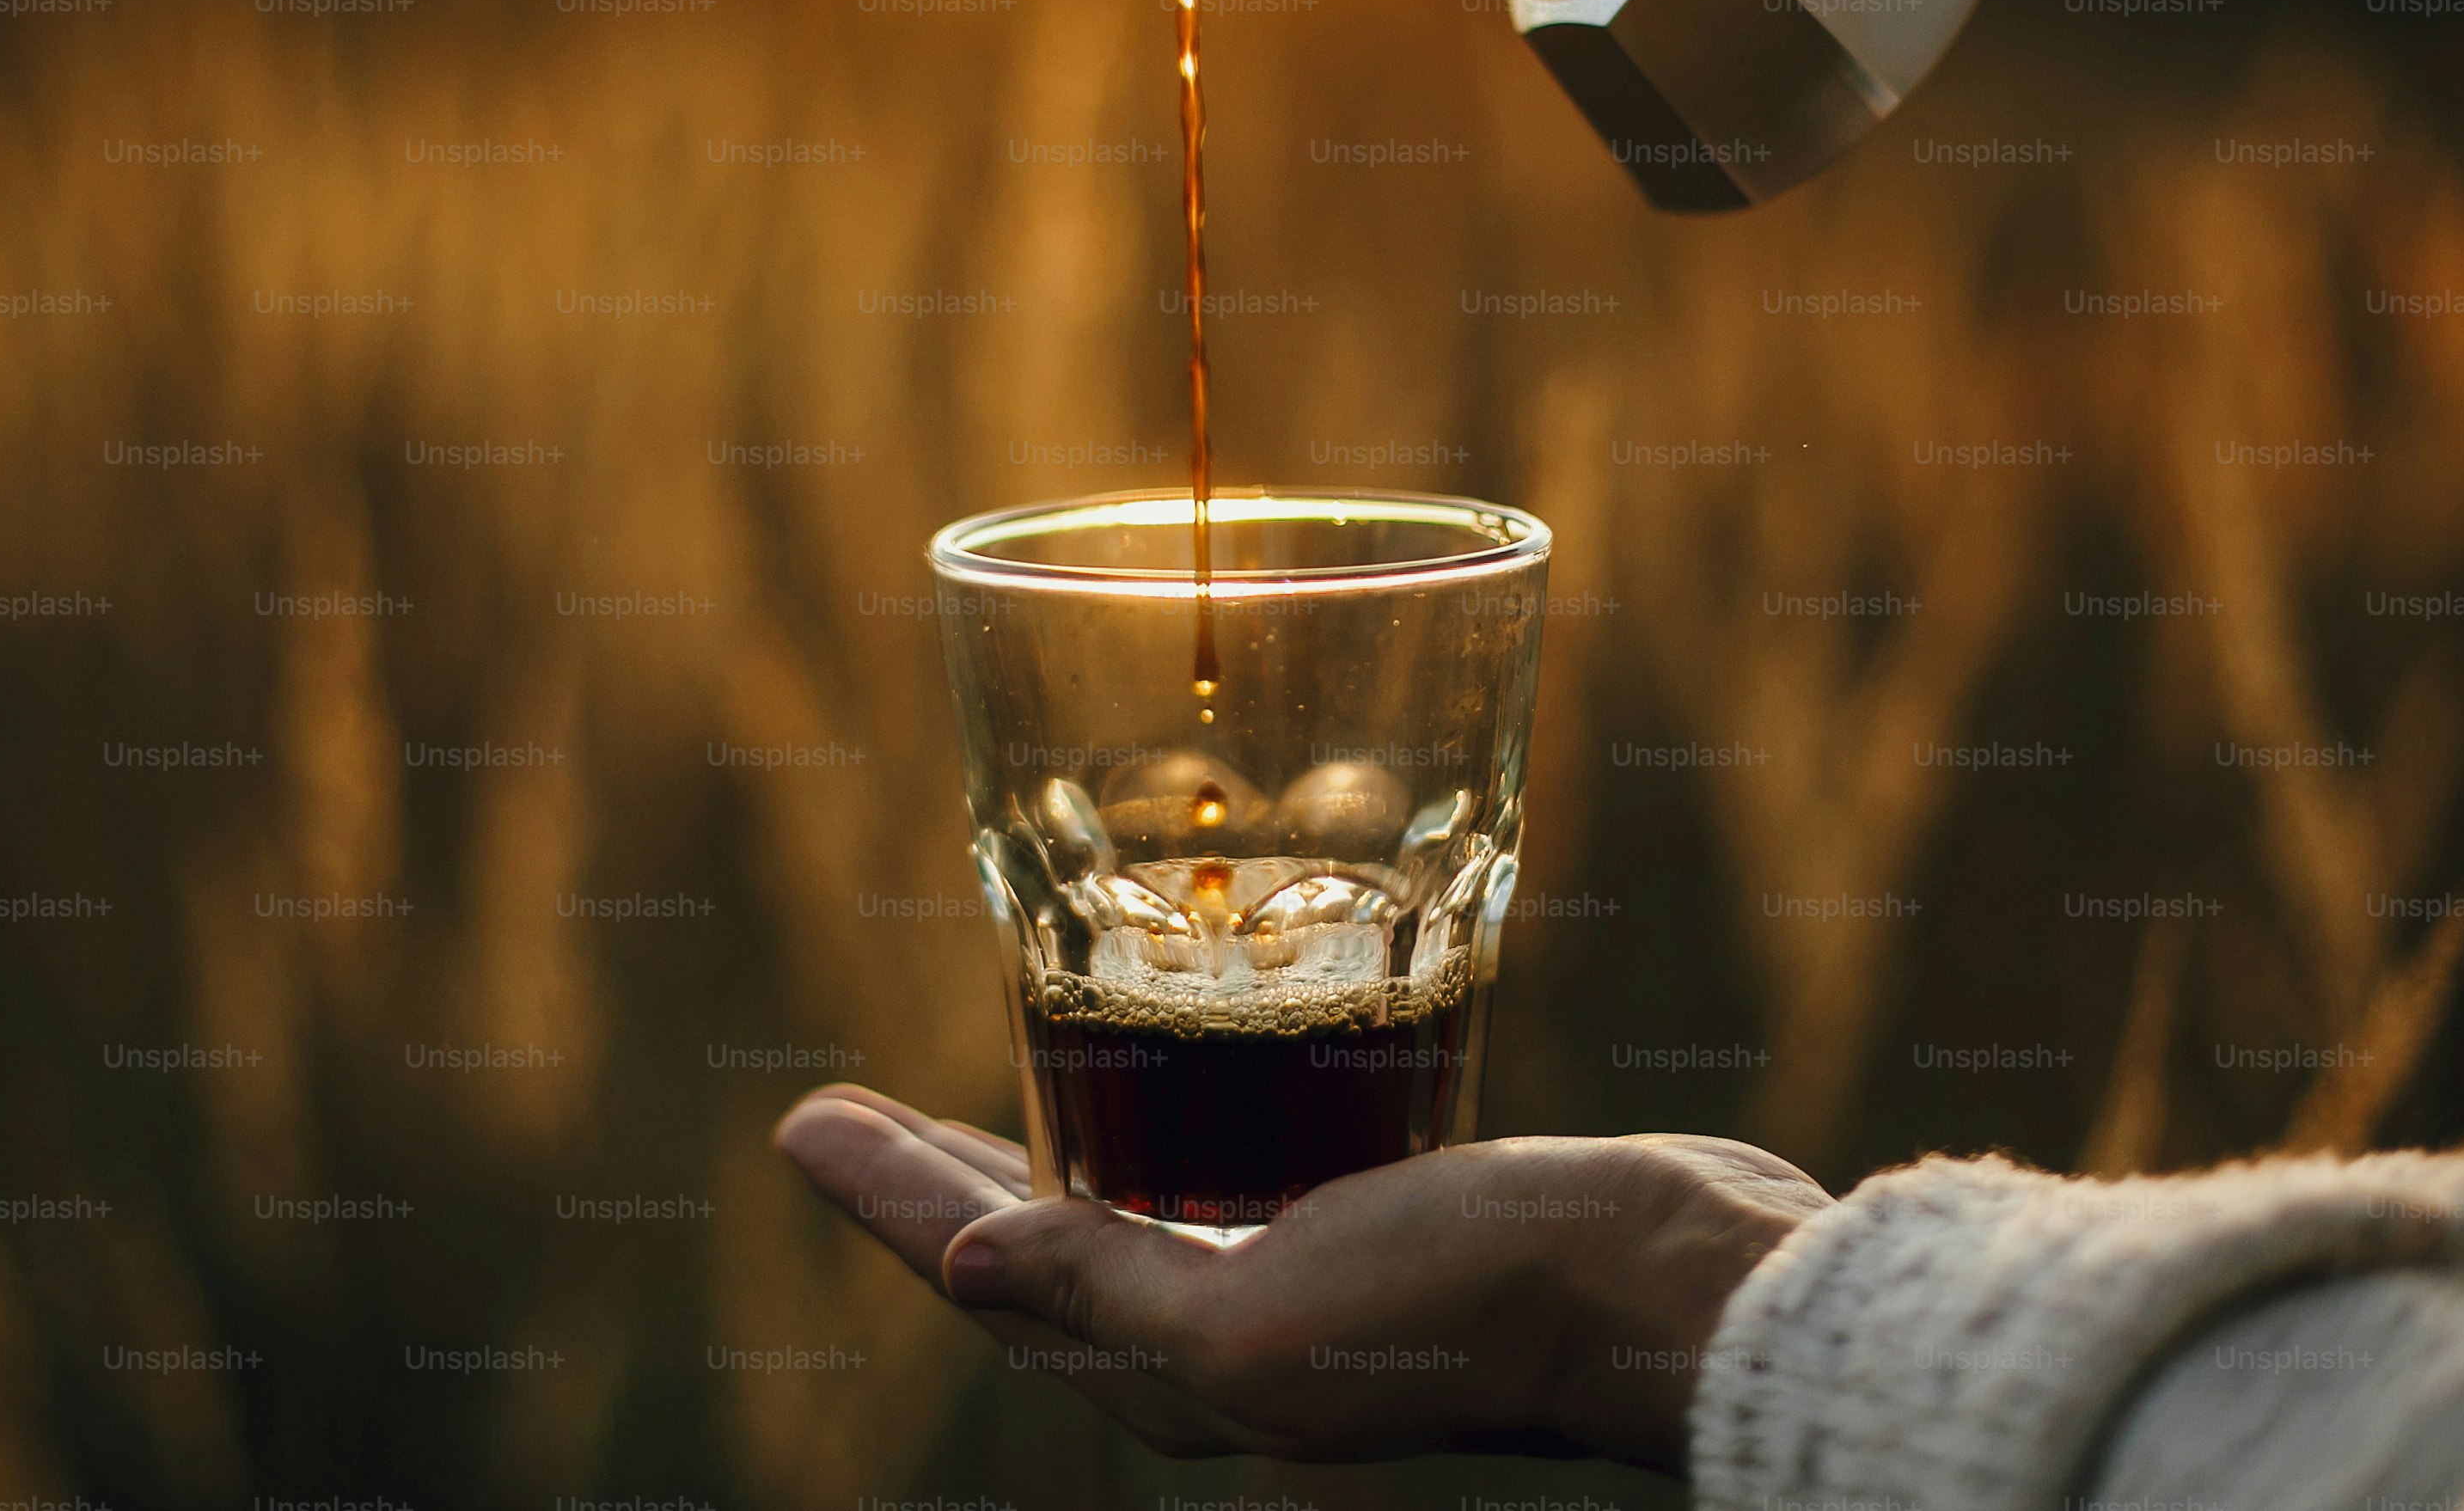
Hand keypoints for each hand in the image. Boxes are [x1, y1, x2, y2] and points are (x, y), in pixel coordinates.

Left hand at [775, 1084, 1828, 1471]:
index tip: (802, 1121)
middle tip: (837, 1110)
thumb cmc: (1473, 1301)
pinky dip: (1155, 1133)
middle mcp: (1220, 1341)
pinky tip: (1168, 1092)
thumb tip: (955, 1265)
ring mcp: (1295, 1285)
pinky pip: (1215, 1179)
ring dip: (1028, 1156)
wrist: (1661, 1281)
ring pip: (1117, 1214)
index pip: (980, 1275)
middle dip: (927, 1183)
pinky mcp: (1366, 1222)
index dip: (884, 1200)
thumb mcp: (1264, 1317)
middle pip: (1029, 1249)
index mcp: (1173, 1372)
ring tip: (973, 1098)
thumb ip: (1104, 1294)